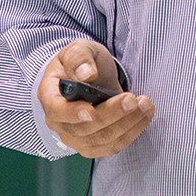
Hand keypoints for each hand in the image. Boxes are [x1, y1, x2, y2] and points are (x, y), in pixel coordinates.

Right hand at [39, 38, 155, 158]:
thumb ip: (80, 58)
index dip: (72, 114)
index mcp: (50, 96)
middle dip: (112, 114)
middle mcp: (59, 121)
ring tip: (145, 104)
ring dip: (127, 124)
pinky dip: (131, 133)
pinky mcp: (93, 144)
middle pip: (84, 128)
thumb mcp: (79, 49)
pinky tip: (143, 116)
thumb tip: (86, 74)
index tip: (91, 111)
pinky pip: (112, 146)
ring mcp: (75, 136)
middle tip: (133, 99)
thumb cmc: (81, 63)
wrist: (90, 76)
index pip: (56, 110)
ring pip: (101, 140)